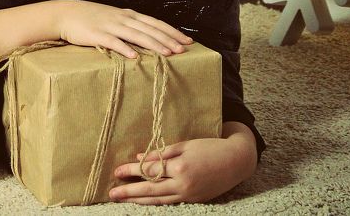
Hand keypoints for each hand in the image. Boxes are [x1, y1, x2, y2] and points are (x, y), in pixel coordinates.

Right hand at [55, 1, 192, 57]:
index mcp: (128, 14)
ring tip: (168, 53)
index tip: (188, 40)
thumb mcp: (113, 18)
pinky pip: (114, 42)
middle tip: (184, 49)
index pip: (155, 22)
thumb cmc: (90, 18)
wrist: (65, 14)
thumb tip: (147, 37)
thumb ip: (129, 25)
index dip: (172, 31)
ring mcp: (110, 26)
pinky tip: (135, 56)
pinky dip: (125, 48)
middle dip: (168, 39)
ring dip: (154, 44)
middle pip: (150, 29)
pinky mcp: (97, 35)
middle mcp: (123, 19)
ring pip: (137, 35)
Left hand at [110, 123, 257, 203]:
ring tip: (123, 201)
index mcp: (180, 167)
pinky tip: (144, 203)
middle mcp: (183, 184)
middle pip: (150, 190)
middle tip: (112, 193)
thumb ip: (161, 152)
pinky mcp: (194, 201)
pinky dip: (156, 204)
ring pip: (159, 201)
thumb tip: (139, 157)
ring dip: (139, 202)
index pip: (149, 171)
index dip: (131, 171)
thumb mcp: (184, 145)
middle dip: (129, 192)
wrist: (236, 161)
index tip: (116, 171)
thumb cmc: (210, 147)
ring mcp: (189, 195)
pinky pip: (170, 203)